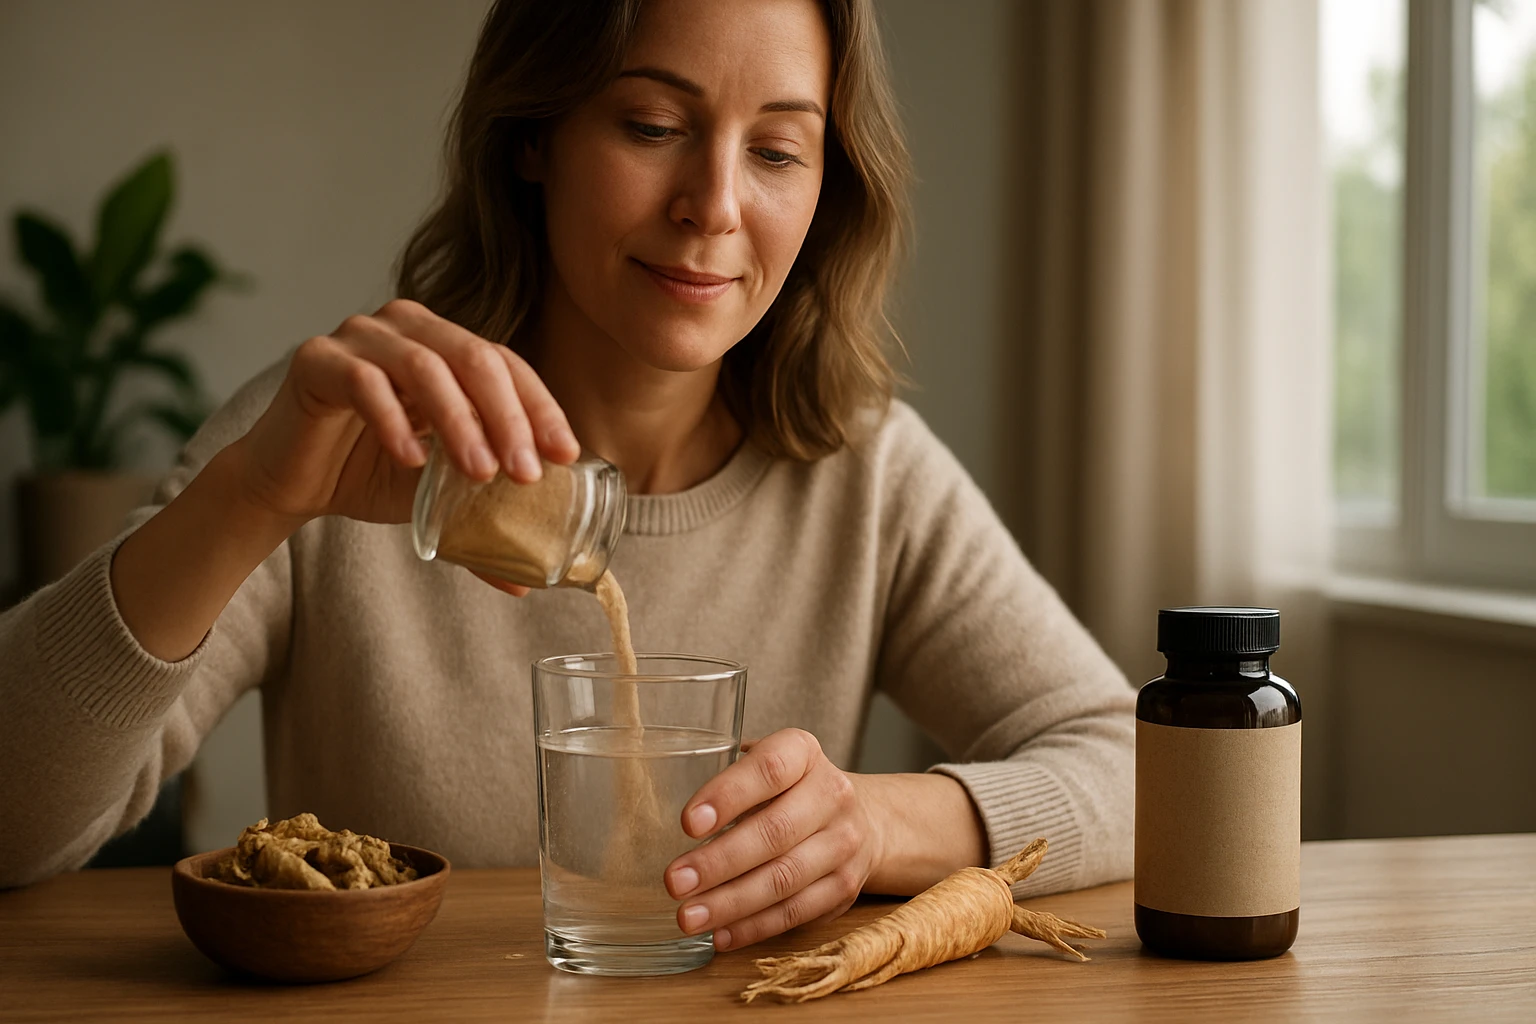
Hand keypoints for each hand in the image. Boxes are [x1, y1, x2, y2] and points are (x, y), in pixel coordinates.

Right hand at [234, 299, 579, 542]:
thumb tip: (529, 582)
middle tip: (525, 473)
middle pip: (475, 357)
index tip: (565, 455)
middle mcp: (408, 327)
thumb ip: (483, 520)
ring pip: (425, 367)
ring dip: (459, 422)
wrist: (292, 483)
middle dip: (508, 418)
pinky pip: (364, 382)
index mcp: (447, 344)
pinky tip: (412, 461)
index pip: (508, 365)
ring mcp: (360, 336)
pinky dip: (394, 422)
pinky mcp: (317, 360)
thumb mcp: (440, 494)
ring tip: (479, 473)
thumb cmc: (372, 473)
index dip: (540, 407)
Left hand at [664, 728, 882, 951]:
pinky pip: (796, 912)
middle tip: (674, 881)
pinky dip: (754, 927)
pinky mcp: (844, 886)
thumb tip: (657, 818)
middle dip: (719, 862)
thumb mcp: (766, 765)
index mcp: (804, 753)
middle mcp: (832, 794)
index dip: (728, 795)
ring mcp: (843, 843)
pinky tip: (720, 934)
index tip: (687, 823)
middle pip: (775, 832)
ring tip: (688, 916)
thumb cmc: (790, 789)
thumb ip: (726, 780)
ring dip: (731, 902)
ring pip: (784, 879)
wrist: (864, 818)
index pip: (770, 769)